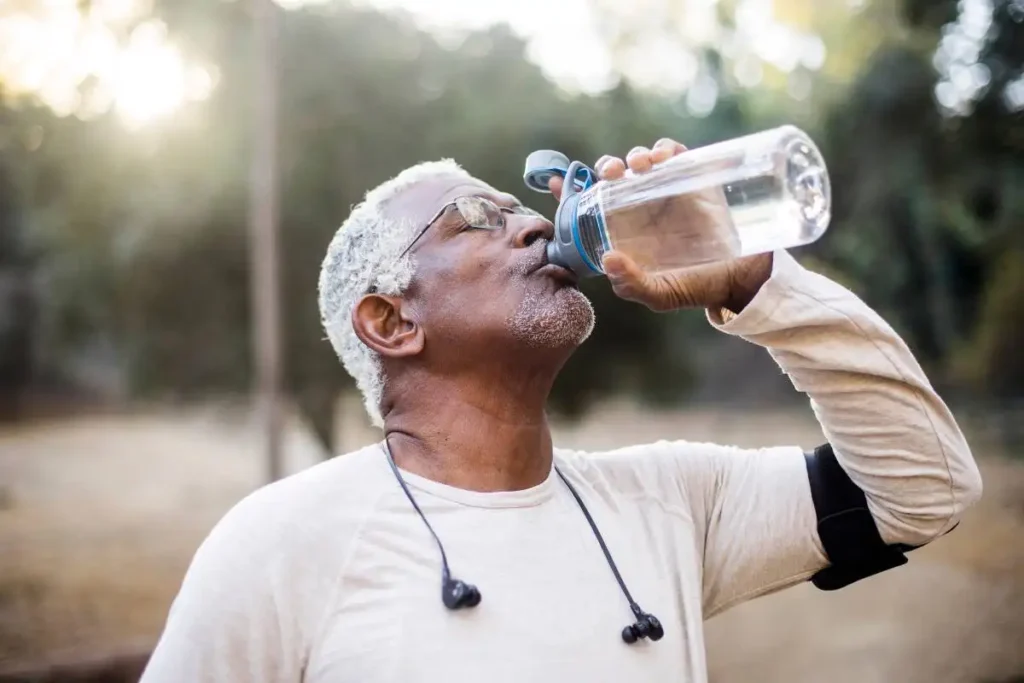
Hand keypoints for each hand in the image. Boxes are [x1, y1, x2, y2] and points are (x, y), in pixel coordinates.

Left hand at [548, 138, 772, 312]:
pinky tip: (664, 156)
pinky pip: (676, 154)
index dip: (570, 190)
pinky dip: (667, 148)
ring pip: (642, 161)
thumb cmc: (696, 287)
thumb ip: (632, 284)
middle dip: (608, 166)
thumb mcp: (660, 294)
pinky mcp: (695, 180)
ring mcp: (668, 191)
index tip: (555, 183)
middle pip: (616, 175)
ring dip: (635, 156)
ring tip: (640, 166)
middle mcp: (642, 207)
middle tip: (613, 173)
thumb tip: (608, 260)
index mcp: (625, 230)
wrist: (742, 279)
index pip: (591, 206)